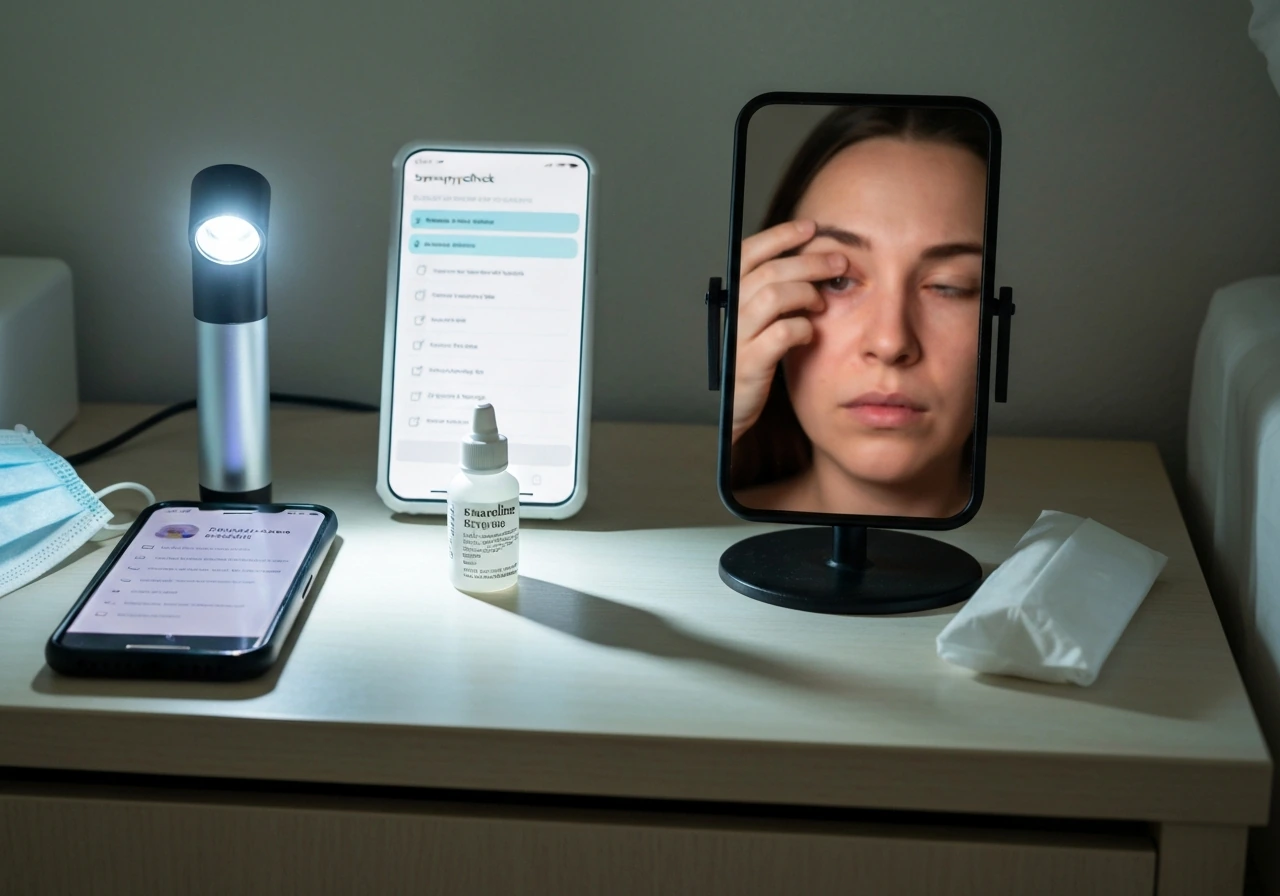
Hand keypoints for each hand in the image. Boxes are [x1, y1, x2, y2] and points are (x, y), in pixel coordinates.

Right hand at [732, 220, 847, 443]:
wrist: (729, 410)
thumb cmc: (750, 361)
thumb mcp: (758, 323)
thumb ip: (774, 295)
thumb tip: (809, 262)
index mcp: (732, 297)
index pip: (750, 252)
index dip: (780, 236)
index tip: (811, 227)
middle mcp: (730, 313)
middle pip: (769, 271)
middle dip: (810, 261)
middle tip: (839, 263)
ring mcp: (737, 338)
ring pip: (773, 296)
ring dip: (806, 293)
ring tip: (822, 304)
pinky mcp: (749, 365)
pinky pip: (780, 334)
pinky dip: (802, 328)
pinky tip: (812, 334)